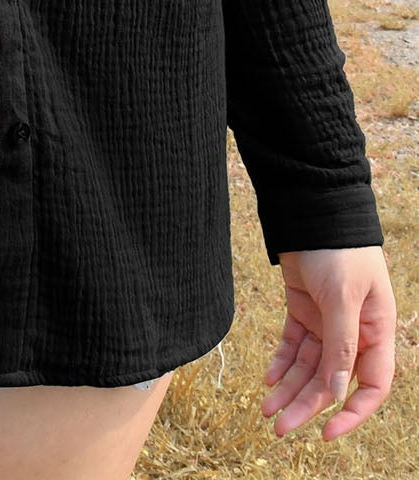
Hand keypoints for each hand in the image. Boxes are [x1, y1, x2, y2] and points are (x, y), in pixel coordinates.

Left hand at [262, 246, 395, 439]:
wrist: (311, 207)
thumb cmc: (338, 248)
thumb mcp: (342, 296)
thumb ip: (341, 344)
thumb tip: (337, 393)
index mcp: (376, 331)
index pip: (372, 385)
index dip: (353, 412)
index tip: (327, 433)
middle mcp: (354, 332)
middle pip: (331, 381)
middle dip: (306, 405)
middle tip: (278, 428)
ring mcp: (327, 321)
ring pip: (309, 367)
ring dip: (289, 388)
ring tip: (265, 409)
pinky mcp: (303, 309)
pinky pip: (293, 345)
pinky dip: (280, 362)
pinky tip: (267, 379)